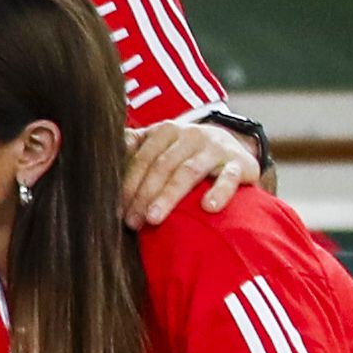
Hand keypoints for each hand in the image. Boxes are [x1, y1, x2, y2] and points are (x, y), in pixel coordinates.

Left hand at [125, 117, 260, 222]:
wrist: (232, 144)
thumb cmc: (184, 151)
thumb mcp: (159, 144)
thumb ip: (134, 146)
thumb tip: (112, 147)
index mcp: (166, 131)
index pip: (143, 159)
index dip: (128, 185)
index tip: (119, 211)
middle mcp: (191, 135)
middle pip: (162, 167)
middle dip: (143, 195)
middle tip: (132, 221)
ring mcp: (216, 148)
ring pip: (188, 172)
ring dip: (169, 196)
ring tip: (153, 218)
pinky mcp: (240, 163)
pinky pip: (229, 177)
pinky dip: (220, 191)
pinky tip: (208, 207)